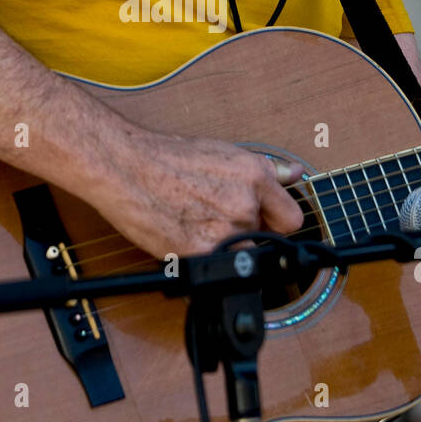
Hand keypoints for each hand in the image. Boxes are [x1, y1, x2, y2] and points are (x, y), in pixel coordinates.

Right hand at [87, 128, 305, 260]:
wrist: (125, 167)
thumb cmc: (166, 156)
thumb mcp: (222, 152)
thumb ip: (265, 169)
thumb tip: (295, 174)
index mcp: (255, 176)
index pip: (291, 219)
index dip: (274, 223)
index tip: (261, 222)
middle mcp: (246, 204)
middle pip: (261, 238)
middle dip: (243, 230)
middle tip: (210, 213)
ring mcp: (226, 230)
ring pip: (237, 254)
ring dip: (221, 245)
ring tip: (192, 221)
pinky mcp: (203, 253)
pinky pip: (214, 268)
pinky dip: (201, 259)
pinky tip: (182, 236)